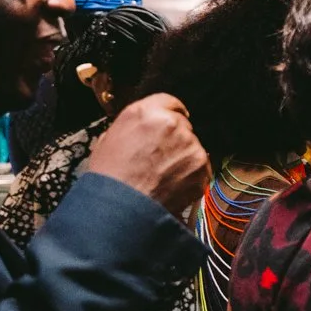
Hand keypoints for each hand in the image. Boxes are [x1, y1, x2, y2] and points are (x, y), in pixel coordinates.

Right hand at [84, 94, 209, 213]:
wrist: (120, 208)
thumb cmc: (109, 177)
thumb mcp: (110, 138)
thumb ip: (134, 126)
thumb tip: (144, 128)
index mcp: (146, 112)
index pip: (170, 102)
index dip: (170, 114)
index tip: (171, 122)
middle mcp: (172, 123)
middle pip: (183, 125)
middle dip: (175, 139)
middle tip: (160, 158)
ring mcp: (190, 145)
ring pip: (193, 146)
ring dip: (183, 158)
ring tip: (162, 176)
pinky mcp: (201, 166)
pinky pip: (201, 167)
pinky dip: (190, 175)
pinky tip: (171, 186)